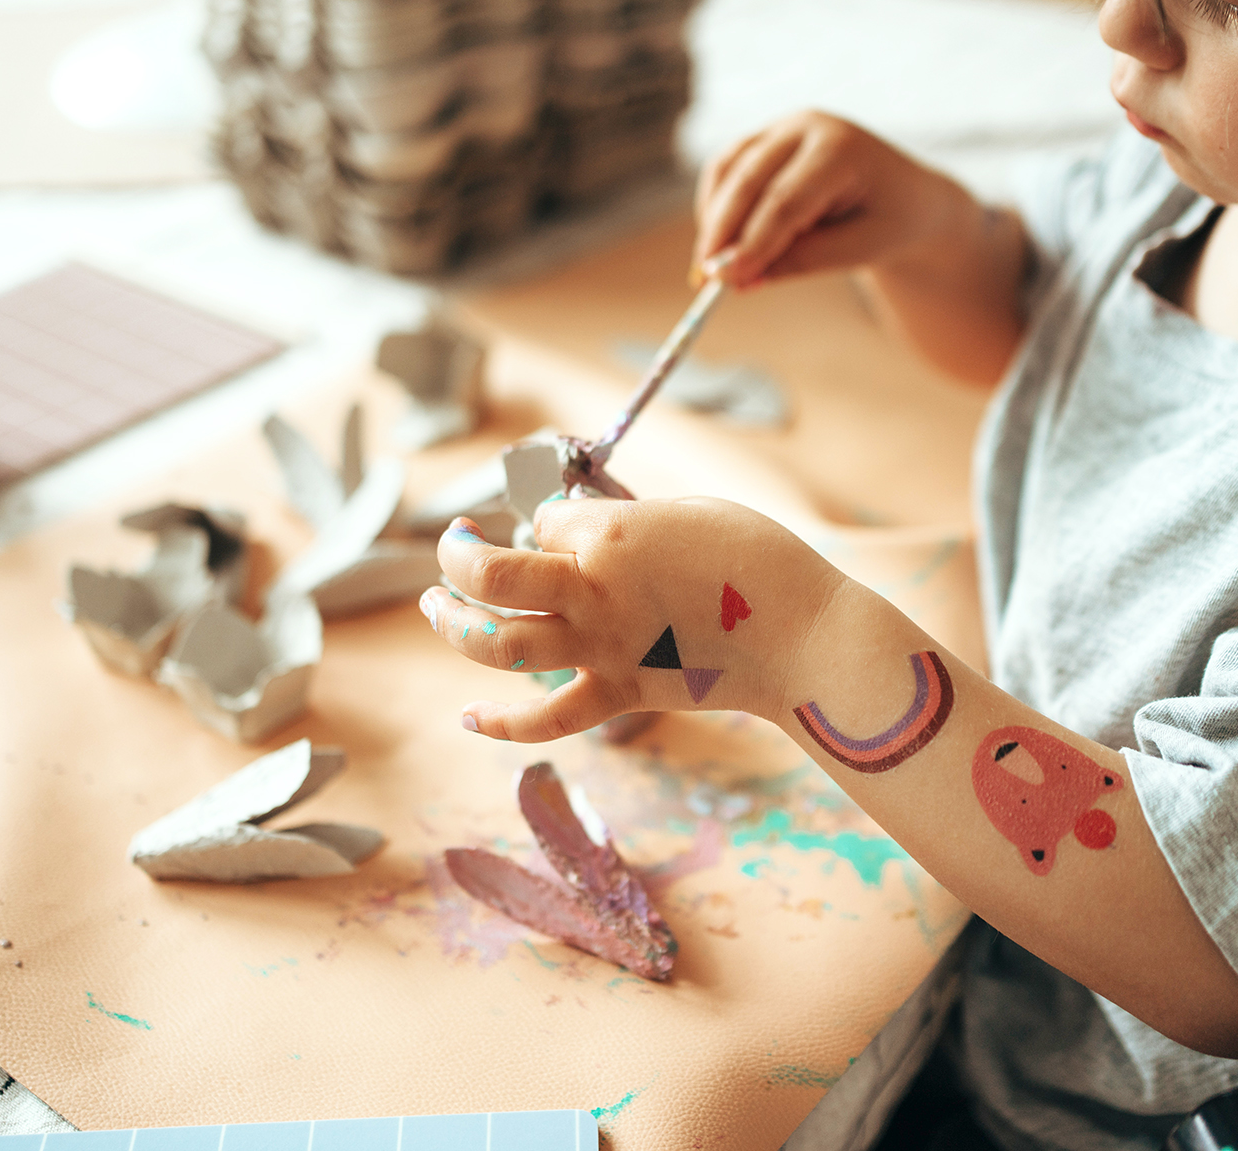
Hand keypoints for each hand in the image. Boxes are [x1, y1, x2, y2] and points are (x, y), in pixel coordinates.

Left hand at [421, 499, 844, 741]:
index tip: (573, 525)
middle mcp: (591, 593)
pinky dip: (502, 724)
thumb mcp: (684, 513)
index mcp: (608, 537)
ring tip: (436, 606)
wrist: (801, 635)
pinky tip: (468, 717)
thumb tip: (582, 537)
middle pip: (491, 575)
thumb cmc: (756, 560)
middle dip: (457, 558)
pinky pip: (547, 718)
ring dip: (453, 625)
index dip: (551, 520)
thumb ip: (623, 524)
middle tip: (451, 547)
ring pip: (498, 644)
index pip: (545, 521)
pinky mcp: (620, 694)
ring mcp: (601, 650)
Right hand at [692, 110, 980, 289]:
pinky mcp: (764, 139)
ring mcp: (782, 127)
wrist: (907, 194)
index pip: (785, 199)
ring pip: (728, 170)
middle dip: (722, 233)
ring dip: (713, 220)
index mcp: (843, 149)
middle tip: (707, 280)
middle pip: (749, 180)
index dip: (752, 241)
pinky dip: (716, 207)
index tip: (725, 280)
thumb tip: (739, 279)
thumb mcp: (859, 250)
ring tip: (711, 271)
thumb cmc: (890, 222)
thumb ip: (802, 261)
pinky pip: (726, 169)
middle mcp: (807, 127)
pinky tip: (719, 246)